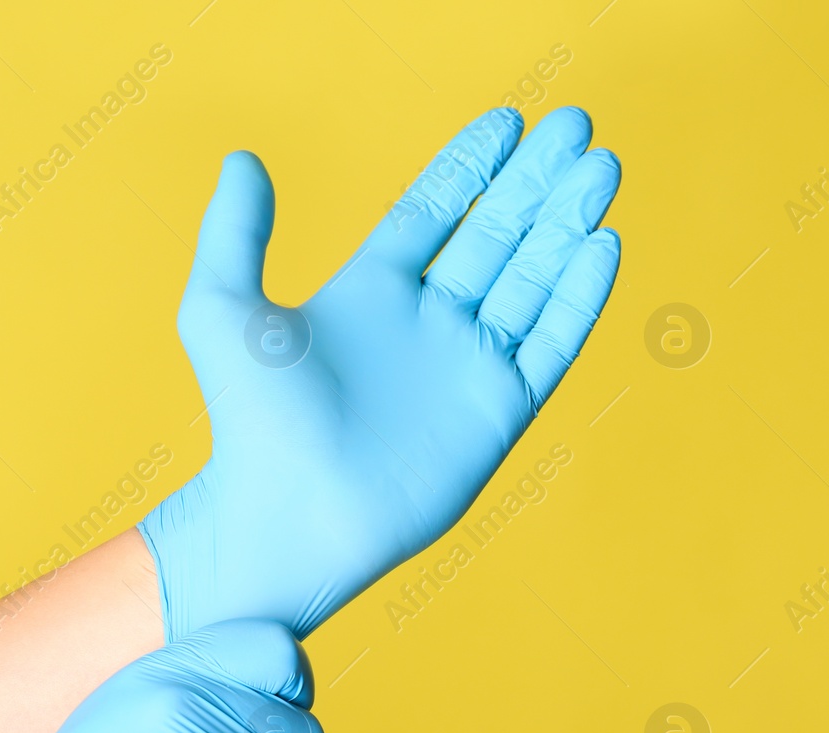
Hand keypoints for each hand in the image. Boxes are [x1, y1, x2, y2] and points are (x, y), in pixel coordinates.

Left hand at [140, 106, 621, 638]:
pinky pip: (551, 342)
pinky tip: (604, 244)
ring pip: (534, 278)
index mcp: (372, 292)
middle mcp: (429, 323)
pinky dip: (579, 296)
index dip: (476, 165)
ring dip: (569, 223)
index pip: (437, 211)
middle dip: (540, 181)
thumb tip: (243, 158)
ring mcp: (469, 365)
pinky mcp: (500, 410)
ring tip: (603, 167)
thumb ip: (235, 233)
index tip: (514, 120)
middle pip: (499, 234)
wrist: (288, 516)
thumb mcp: (223, 309)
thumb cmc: (249, 422)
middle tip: (579, 125)